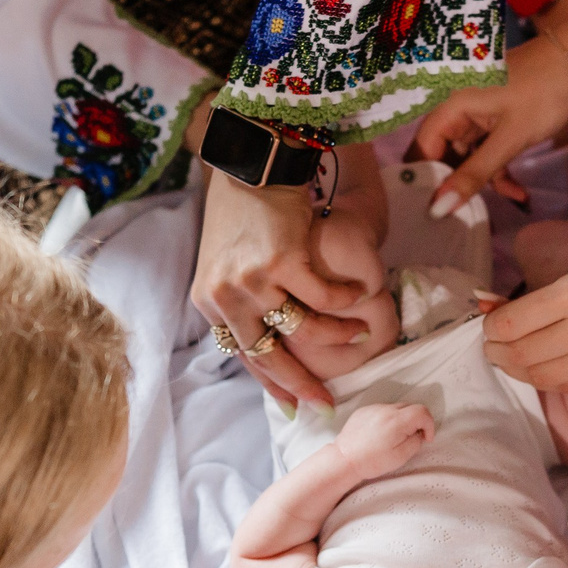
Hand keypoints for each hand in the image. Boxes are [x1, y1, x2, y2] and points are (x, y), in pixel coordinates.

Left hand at [194, 174, 367, 407]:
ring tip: (359, 335)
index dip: (272, 381)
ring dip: (336, 336)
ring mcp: (253, 279)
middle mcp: (226, 295)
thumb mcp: (225, 263)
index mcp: (208, 301)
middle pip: (268, 353)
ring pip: (303, 328)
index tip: (295, 402)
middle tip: (327, 402)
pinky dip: (345, 303)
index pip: (242, 354)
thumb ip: (239, 300)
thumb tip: (268, 336)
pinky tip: (359, 299)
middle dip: (301, 382)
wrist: (250, 165)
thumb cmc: (242, 211)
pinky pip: (323, 298)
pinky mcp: (283, 260)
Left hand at [334, 402, 435, 478]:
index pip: (422, 411)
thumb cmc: (372, 462)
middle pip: (411, 407)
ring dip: (402, 419)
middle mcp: (385, 410)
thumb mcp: (400, 457)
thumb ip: (415, 442)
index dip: (429, 424)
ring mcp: (373, 408)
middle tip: (411, 438)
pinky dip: (387, 418)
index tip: (425, 438)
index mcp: (396, 421)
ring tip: (394, 437)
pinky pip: (382, 410)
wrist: (344, 460)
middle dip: (417, 421)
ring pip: (397, 408)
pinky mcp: (364, 410)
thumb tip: (419, 434)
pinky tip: (380, 434)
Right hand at [412, 0, 567, 214]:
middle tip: (467, 218)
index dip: (424, 181)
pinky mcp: (493, 121)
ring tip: (514, 199)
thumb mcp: (510, 138)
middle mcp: (456, 110)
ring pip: (467, 157)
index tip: (432, 214)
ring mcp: (475, 116)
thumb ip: (475, 173)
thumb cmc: (542, 93)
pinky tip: (520, 192)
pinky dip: (499, 170)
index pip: (422, 150)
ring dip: (487, 180)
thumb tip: (439, 209)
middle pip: (442, 155)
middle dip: (457, 186)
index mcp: (450, 106)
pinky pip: (485, 151)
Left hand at [483, 232, 567, 390]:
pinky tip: (544, 369)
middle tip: (490, 346)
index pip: (513, 322)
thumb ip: (554, 288)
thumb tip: (502, 309)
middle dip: (497, 353)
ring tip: (510, 360)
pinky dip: (551, 380)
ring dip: (519, 371)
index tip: (488, 323)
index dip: (491, 328)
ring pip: (545, 377)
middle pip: (523, 355)